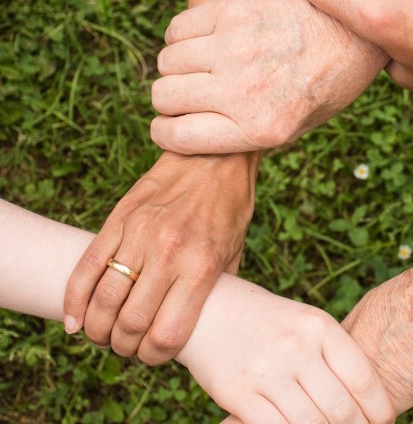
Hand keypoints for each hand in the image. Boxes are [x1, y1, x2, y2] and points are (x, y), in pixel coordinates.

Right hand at [63, 152, 257, 363]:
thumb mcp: (234, 253)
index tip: (153, 356)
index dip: (154, 357)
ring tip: (103, 334)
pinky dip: (74, 299)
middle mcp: (168, 253)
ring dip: (98, 329)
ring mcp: (139, 234)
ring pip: (103, 299)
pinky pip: (87, 266)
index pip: (167, 334)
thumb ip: (214, 291)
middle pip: (130, 323)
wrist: (214, 157)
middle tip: (126, 347)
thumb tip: (197, 325)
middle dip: (124, 347)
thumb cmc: (229, 209)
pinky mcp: (119, 219)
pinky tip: (76, 319)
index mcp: (201, 267)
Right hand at [150, 0, 388, 154]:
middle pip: (164, 96)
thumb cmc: (324, 85)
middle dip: (170, 100)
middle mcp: (243, 91)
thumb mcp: (295, 128)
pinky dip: (182, 37)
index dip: (165, 132)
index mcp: (259, 129)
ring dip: (177, 67)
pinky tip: (204, 41)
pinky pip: (178, 28)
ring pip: (167, 61)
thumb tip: (193, 134)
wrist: (354, 34)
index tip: (170, 125)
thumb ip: (245, 135)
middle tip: (190, 94)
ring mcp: (236, 48)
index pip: (176, 136)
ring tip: (201, 66)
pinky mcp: (235, 11)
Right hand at [177, 275, 394, 423]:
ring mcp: (266, 371)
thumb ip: (333, 355)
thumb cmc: (267, 321)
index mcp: (319, 326)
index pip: (363, 378)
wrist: (208, 310)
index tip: (383, 422)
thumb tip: (367, 400)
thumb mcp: (306, 323)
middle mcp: (296, 347)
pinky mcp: (238, 393)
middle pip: (341, 408)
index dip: (380, 409)